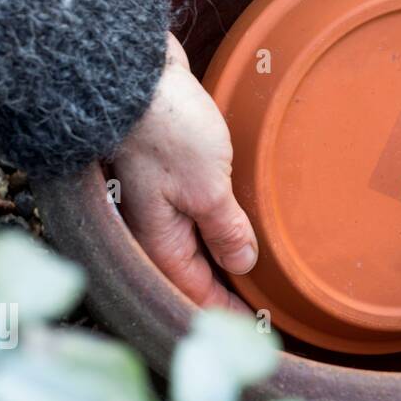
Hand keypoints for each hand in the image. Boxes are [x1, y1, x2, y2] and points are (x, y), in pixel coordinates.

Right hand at [112, 33, 254, 310]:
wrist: (134, 72)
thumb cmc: (166, 131)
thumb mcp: (207, 187)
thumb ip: (226, 228)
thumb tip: (242, 265)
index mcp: (160, 240)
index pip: (196, 292)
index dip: (228, 313)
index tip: (260, 328)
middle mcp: (156, 225)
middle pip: (194, 270)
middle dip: (226, 289)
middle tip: (266, 303)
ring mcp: (163, 198)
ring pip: (197, 238)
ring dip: (225, 253)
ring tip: (263, 268)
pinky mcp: (172, 170)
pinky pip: (199, 207)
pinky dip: (220, 219)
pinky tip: (242, 219)